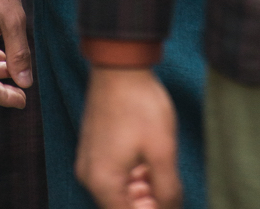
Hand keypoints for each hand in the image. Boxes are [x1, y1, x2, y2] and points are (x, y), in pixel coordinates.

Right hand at [76, 67, 180, 208]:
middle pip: (119, 206)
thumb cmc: (140, 104)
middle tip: (167, 186)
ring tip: (161, 171)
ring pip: (117, 190)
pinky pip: (111, 173)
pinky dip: (131, 174)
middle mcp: (89, 175)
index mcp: (102, 182)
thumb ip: (168, 189)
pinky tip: (149, 161)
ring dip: (140, 188)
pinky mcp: (93, 146)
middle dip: (146, 202)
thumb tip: (171, 208)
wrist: (120, 64)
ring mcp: (88, 160)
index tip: (168, 200)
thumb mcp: (162, 150)